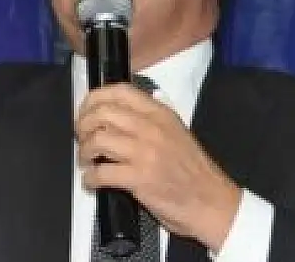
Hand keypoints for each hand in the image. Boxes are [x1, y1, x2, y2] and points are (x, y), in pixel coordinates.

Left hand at [76, 83, 240, 251]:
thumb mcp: (176, 131)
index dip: (94, 98)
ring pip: (98, 139)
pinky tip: (91, 181)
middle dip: (83, 125)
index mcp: (159, 113)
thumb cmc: (192, 169)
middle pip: (103, 113)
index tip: (85, 110)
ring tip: (87, 160)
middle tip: (82, 137)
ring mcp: (144, 152)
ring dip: (85, 151)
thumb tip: (121, 109)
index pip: (119, 91)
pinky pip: (101, 172)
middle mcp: (150, 127)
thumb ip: (151, 118)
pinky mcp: (138, 178)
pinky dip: (89, 178)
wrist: (212, 202)